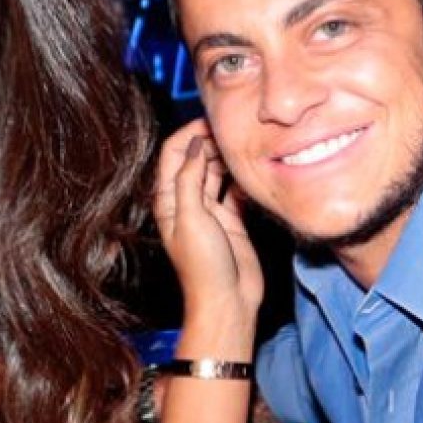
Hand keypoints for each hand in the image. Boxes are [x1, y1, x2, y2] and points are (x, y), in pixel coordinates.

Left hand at [153, 119, 262, 321]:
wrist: (227, 301)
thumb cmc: (202, 266)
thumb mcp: (191, 217)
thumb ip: (190, 179)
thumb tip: (195, 144)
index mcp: (168, 199)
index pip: (174, 153)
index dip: (191, 134)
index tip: (213, 121)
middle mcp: (187, 200)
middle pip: (196, 157)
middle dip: (212, 141)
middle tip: (236, 129)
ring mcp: (210, 208)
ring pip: (217, 171)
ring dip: (228, 157)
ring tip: (247, 144)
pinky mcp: (231, 218)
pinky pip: (235, 189)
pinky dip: (242, 178)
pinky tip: (254, 170)